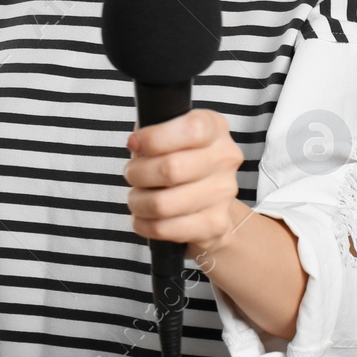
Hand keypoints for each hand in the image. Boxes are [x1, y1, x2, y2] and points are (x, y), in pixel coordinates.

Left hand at [124, 108, 246, 261]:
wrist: (209, 203)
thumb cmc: (180, 162)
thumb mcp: (167, 135)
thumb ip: (151, 132)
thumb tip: (136, 143)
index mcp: (214, 128)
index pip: (191, 130)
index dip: (154, 138)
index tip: (135, 143)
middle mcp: (224, 159)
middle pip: (171, 169)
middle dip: (137, 173)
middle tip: (132, 174)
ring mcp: (223, 194)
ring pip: (162, 204)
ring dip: (137, 202)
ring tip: (137, 198)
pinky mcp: (214, 225)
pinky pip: (164, 228)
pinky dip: (144, 224)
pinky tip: (144, 217)